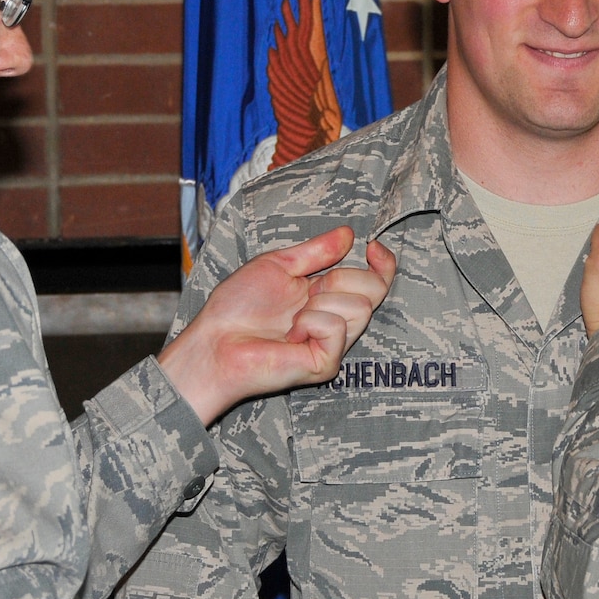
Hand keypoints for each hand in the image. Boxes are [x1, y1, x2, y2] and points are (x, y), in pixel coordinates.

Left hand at [159, 227, 397, 425]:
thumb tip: (348, 235)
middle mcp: (336, 320)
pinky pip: (336, 327)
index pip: (374, 281)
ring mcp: (333, 344)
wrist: (214, 341)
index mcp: (327, 295)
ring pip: (360, 307)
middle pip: (374, 289)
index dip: (383, 263)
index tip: (372, 247)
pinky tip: (289, 335)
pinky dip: (309, 322)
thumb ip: (315, 251)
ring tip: (293, 319)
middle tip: (307, 291)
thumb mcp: (278, 265)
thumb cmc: (236, 308)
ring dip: (321, 302)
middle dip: (342, 278)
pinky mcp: (326, 363)